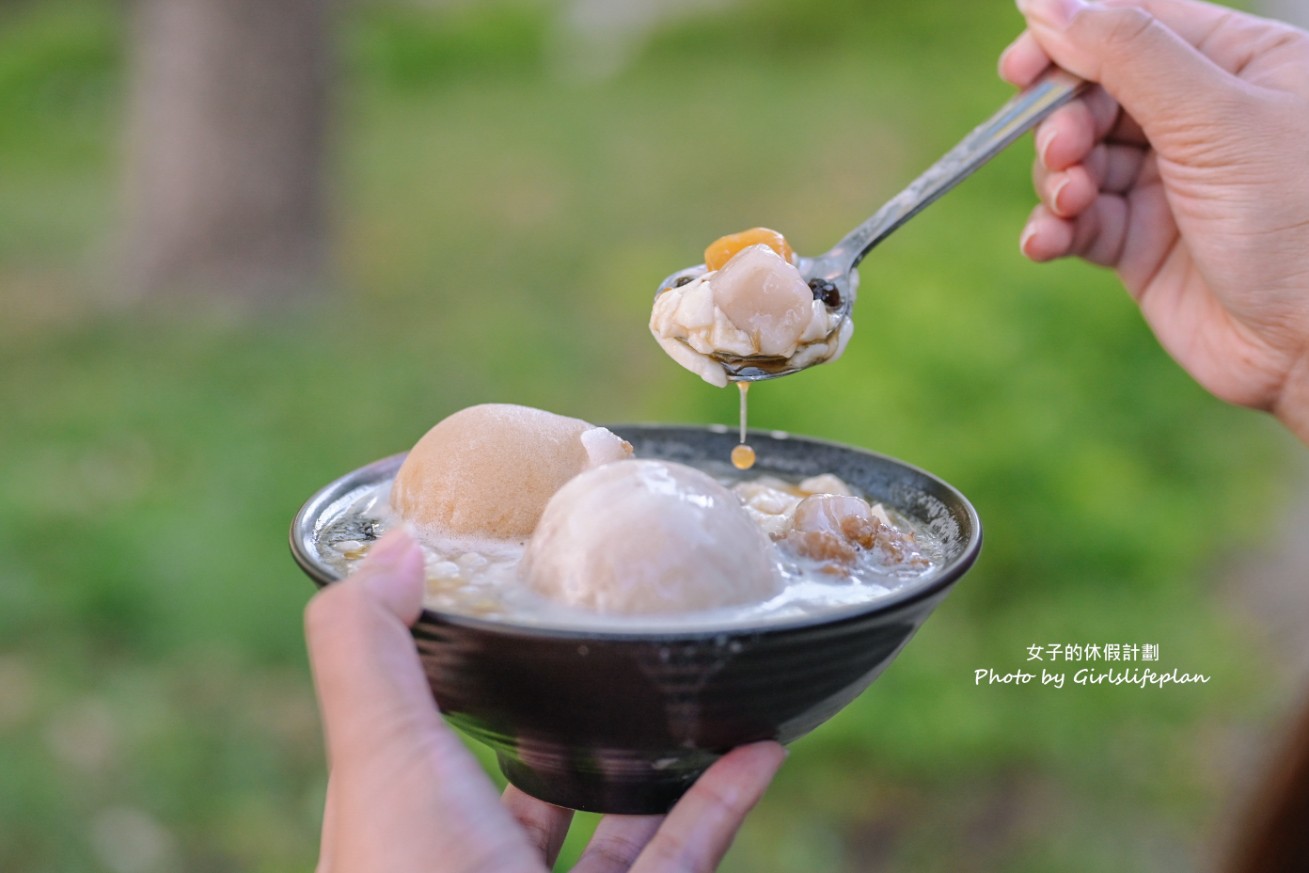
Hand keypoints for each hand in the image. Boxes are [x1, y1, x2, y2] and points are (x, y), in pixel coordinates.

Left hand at [304, 530, 785, 872]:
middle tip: (607, 647)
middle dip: (563, 722)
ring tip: (691, 693)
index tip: (505, 602)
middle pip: (523, 785)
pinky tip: (760, 749)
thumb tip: (391, 544)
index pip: (425, 736)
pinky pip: (685, 855)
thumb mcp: (377, 753)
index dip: (457, 674)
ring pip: (613, 826)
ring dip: (656, 762)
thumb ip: (366, 648)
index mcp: (404, 824)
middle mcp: (472, 867)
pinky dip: (725, 801)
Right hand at [1001, 0, 1308, 442]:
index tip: (1019, 70)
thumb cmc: (1298, 221)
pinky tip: (1046, 242)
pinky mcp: (1140, 244)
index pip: (1134, 25)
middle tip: (1064, 153)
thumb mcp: (1213, 117)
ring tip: (1069, 204)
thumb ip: (1127, 52)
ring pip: (1077, 160)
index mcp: (1239, 64)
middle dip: (1062, 121)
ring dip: (1056, 179)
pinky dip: (1052, 229)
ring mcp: (1168, 183)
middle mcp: (1201, 119)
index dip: (1069, 39)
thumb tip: (1046, 0)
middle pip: (1094, 93)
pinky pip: (1076, 222)